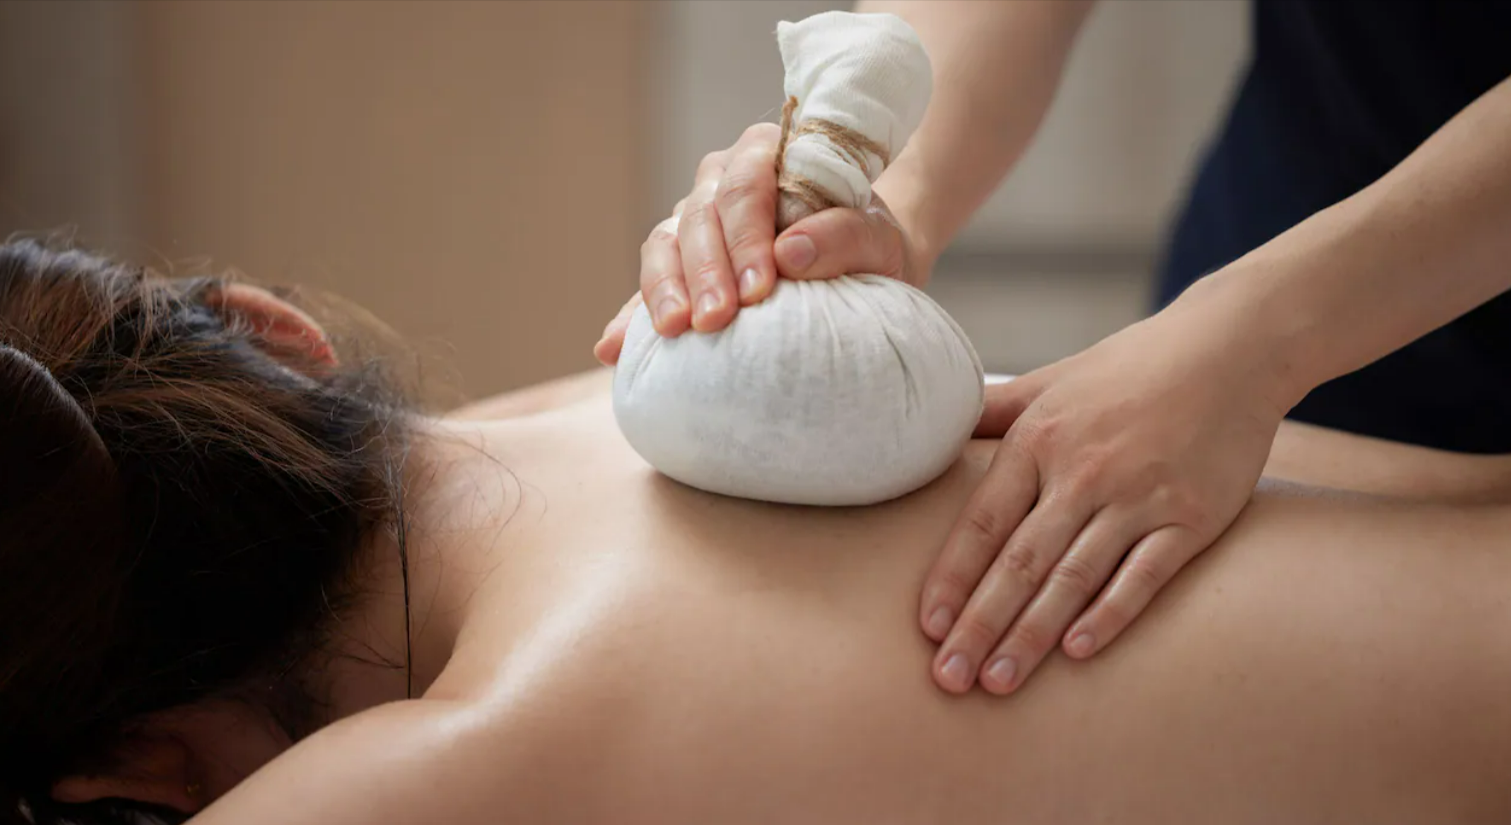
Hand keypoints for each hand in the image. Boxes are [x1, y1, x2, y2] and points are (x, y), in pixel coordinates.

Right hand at [594, 124, 923, 364]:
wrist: (863, 266)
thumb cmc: (871, 244)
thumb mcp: (877, 238)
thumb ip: (845, 236)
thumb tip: (791, 251)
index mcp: (765, 155)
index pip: (743, 186)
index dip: (745, 237)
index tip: (759, 289)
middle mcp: (720, 180)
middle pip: (698, 218)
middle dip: (704, 272)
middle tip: (713, 321)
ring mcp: (693, 219)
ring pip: (663, 245)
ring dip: (665, 290)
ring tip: (674, 332)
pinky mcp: (679, 265)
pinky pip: (649, 286)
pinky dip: (631, 318)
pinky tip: (612, 349)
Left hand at [921, 295, 1290, 694]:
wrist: (1231, 348)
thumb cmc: (1130, 368)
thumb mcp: (1050, 381)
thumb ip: (992, 412)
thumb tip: (931, 423)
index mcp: (1039, 441)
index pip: (982, 523)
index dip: (952, 578)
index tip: (928, 627)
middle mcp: (1082, 472)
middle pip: (1020, 562)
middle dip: (980, 624)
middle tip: (949, 678)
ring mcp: (1138, 497)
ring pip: (1073, 578)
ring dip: (1033, 635)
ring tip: (998, 681)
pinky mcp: (1191, 517)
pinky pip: (1143, 576)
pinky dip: (1110, 614)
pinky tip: (1078, 651)